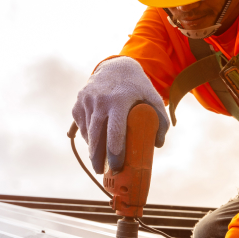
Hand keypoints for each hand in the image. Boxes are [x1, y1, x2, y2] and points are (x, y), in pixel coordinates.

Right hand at [71, 56, 169, 173]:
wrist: (115, 66)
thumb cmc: (137, 86)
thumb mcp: (152, 97)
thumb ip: (160, 119)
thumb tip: (157, 144)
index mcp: (119, 100)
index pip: (114, 132)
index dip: (114, 152)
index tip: (116, 166)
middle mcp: (100, 100)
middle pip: (96, 136)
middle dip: (97, 158)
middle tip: (101, 171)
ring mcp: (86, 101)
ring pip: (88, 133)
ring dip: (92, 148)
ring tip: (99, 158)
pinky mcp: (78, 104)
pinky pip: (81, 126)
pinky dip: (87, 136)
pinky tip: (94, 142)